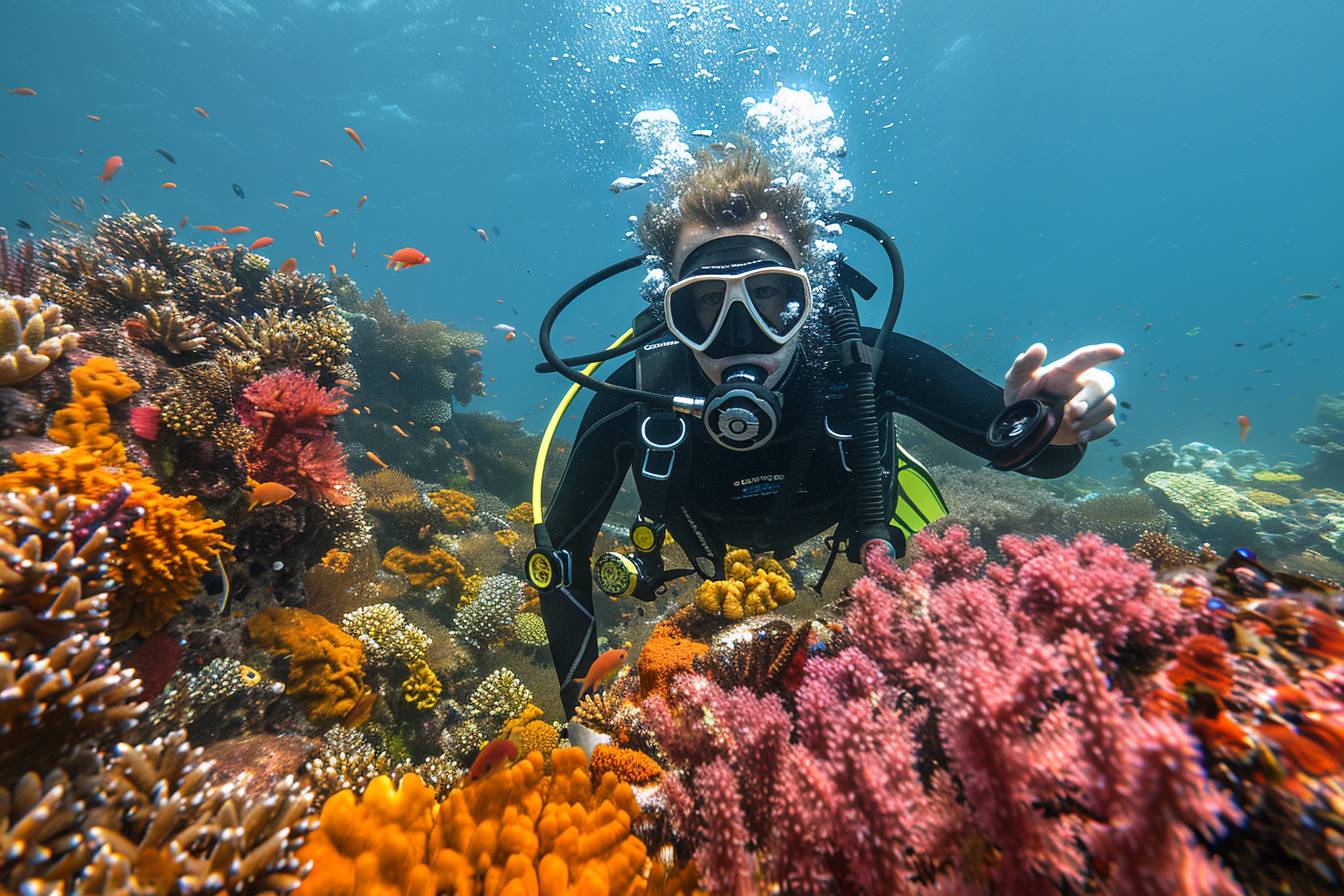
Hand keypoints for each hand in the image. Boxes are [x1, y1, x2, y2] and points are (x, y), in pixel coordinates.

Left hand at [1003, 343, 1123, 444]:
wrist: (1026, 426)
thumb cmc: (1023, 397)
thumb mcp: (1016, 381)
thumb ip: (1024, 365)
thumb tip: (1038, 347)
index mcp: (1067, 370)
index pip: (1086, 357)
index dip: (1102, 352)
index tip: (1118, 351)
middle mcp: (1084, 383)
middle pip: (1104, 384)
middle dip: (1092, 399)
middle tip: (1073, 412)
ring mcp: (1093, 403)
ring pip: (1109, 404)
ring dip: (1091, 418)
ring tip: (1071, 424)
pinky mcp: (1097, 421)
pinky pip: (1109, 424)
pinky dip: (1096, 431)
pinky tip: (1081, 434)